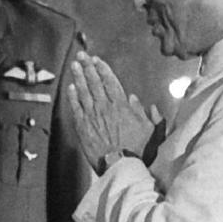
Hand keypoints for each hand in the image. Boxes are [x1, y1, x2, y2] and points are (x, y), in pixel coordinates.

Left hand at [67, 51, 152, 172]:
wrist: (120, 166)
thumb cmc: (139, 150)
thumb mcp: (152, 130)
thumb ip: (146, 113)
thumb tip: (135, 99)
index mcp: (122, 106)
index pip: (110, 81)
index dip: (103, 69)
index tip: (97, 60)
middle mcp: (105, 107)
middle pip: (94, 82)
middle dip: (87, 67)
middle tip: (81, 55)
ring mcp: (92, 117)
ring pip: (83, 92)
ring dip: (78, 77)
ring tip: (74, 65)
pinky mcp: (82, 128)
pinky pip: (76, 108)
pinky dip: (73, 97)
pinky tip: (70, 88)